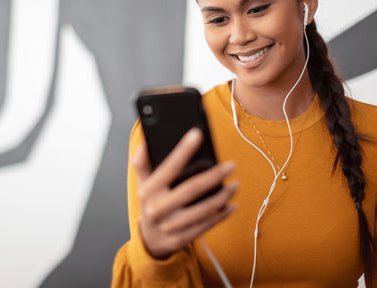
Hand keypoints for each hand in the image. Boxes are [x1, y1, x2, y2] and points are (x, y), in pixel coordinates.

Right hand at [134, 127, 238, 259]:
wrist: (149, 241)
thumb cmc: (150, 204)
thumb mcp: (142, 183)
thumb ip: (142, 163)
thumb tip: (146, 142)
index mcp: (148, 190)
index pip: (169, 167)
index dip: (183, 150)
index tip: (197, 134)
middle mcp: (157, 208)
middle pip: (191, 188)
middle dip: (214, 175)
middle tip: (231, 165)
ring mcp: (169, 226)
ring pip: (203, 210)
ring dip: (223, 196)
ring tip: (235, 184)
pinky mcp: (181, 240)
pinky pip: (206, 226)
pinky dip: (222, 215)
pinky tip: (232, 205)